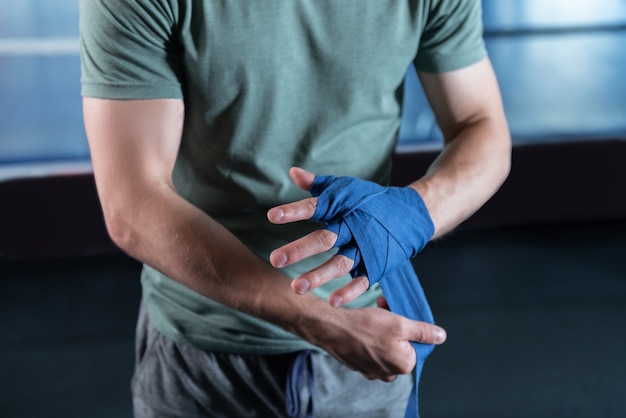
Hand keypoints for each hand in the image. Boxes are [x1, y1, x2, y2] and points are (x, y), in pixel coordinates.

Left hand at [268, 167, 365, 305]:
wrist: (411, 214)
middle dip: (299, 250)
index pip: (314, 207)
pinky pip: (362, 281)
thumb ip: (317, 185)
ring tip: (296, 287)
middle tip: (275, 259)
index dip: (293, 212)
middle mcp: (352, 228)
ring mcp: (365, 248)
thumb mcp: (345, 189)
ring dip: (318, 275)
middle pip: (324, 239)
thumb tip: (292, 172)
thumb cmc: (369, 201)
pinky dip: (349, 292)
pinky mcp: (376, 265)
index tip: (272, 217)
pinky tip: (332, 301)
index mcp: (342, 207)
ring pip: (340, 263)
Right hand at [302, 302, 446, 381]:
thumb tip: (441, 336)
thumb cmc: (364, 326)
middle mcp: (388, 373)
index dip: (409, 325)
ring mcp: (372, 370)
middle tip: (385, 308)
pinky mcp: (359, 364)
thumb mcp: (400, 324)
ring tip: (374, 313)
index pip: (416, 344)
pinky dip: (370, 336)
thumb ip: (423, 332)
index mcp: (403, 365)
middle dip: (396, 326)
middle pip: (401, 345)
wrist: (331, 328)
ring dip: (384, 328)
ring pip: (386, 345)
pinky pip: (371, 349)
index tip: (398, 313)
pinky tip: (363, 324)